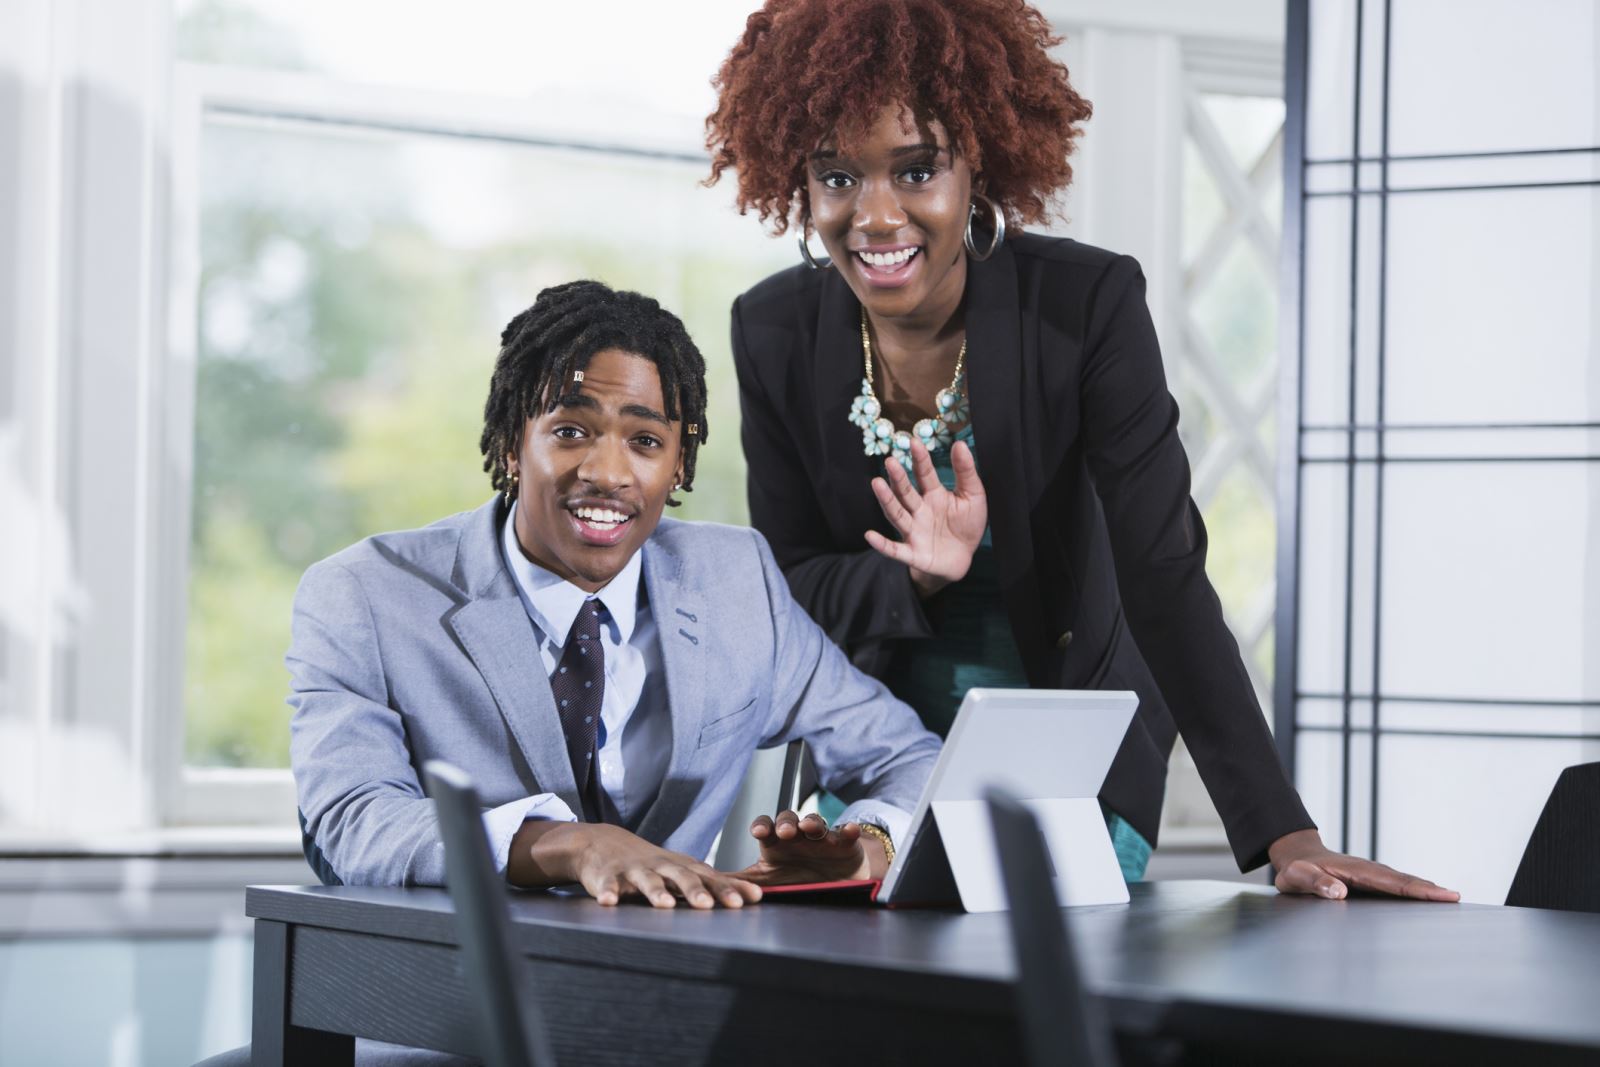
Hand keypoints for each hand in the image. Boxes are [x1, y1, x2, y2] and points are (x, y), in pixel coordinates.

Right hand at [509, 820, 761, 908]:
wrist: (603, 843)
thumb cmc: (653, 863)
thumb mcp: (682, 870)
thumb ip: (714, 884)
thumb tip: (755, 897)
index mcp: (681, 867)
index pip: (711, 876)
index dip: (729, 887)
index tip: (751, 898)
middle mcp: (661, 866)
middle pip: (681, 877)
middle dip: (696, 890)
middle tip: (709, 905)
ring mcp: (634, 870)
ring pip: (647, 881)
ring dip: (656, 892)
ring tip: (664, 906)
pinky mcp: (608, 876)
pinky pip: (608, 885)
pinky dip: (608, 892)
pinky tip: (609, 902)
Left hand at [737, 811, 885, 884]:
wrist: (834, 881)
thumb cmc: (797, 876)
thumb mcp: (767, 881)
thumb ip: (739, 881)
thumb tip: (707, 882)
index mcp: (776, 843)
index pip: (766, 827)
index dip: (762, 826)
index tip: (758, 833)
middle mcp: (797, 836)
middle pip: (789, 820)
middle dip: (786, 822)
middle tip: (785, 831)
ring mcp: (820, 838)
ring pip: (815, 822)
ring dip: (812, 822)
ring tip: (810, 827)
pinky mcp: (844, 843)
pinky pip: (846, 834)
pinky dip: (848, 831)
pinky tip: (848, 831)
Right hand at [864, 438, 987, 597]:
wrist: (965, 558)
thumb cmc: (967, 525)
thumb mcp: (973, 496)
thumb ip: (966, 472)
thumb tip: (959, 443)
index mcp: (933, 495)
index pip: (924, 474)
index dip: (920, 459)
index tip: (914, 442)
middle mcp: (919, 511)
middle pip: (906, 492)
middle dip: (898, 478)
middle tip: (891, 461)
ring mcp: (914, 532)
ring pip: (897, 515)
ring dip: (887, 501)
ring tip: (877, 484)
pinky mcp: (913, 554)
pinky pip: (895, 550)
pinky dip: (883, 544)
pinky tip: (870, 535)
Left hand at [1267, 829, 1458, 901]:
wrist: (1296, 855)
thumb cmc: (1296, 868)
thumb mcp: (1297, 876)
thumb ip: (1315, 883)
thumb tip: (1339, 892)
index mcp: (1355, 870)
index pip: (1391, 882)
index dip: (1416, 889)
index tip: (1440, 894)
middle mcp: (1368, 871)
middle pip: (1404, 880)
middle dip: (1429, 889)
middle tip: (1456, 897)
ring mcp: (1370, 875)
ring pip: (1402, 882)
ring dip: (1425, 889)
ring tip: (1449, 898)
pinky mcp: (1369, 881)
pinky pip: (1395, 886)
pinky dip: (1413, 890)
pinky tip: (1425, 898)